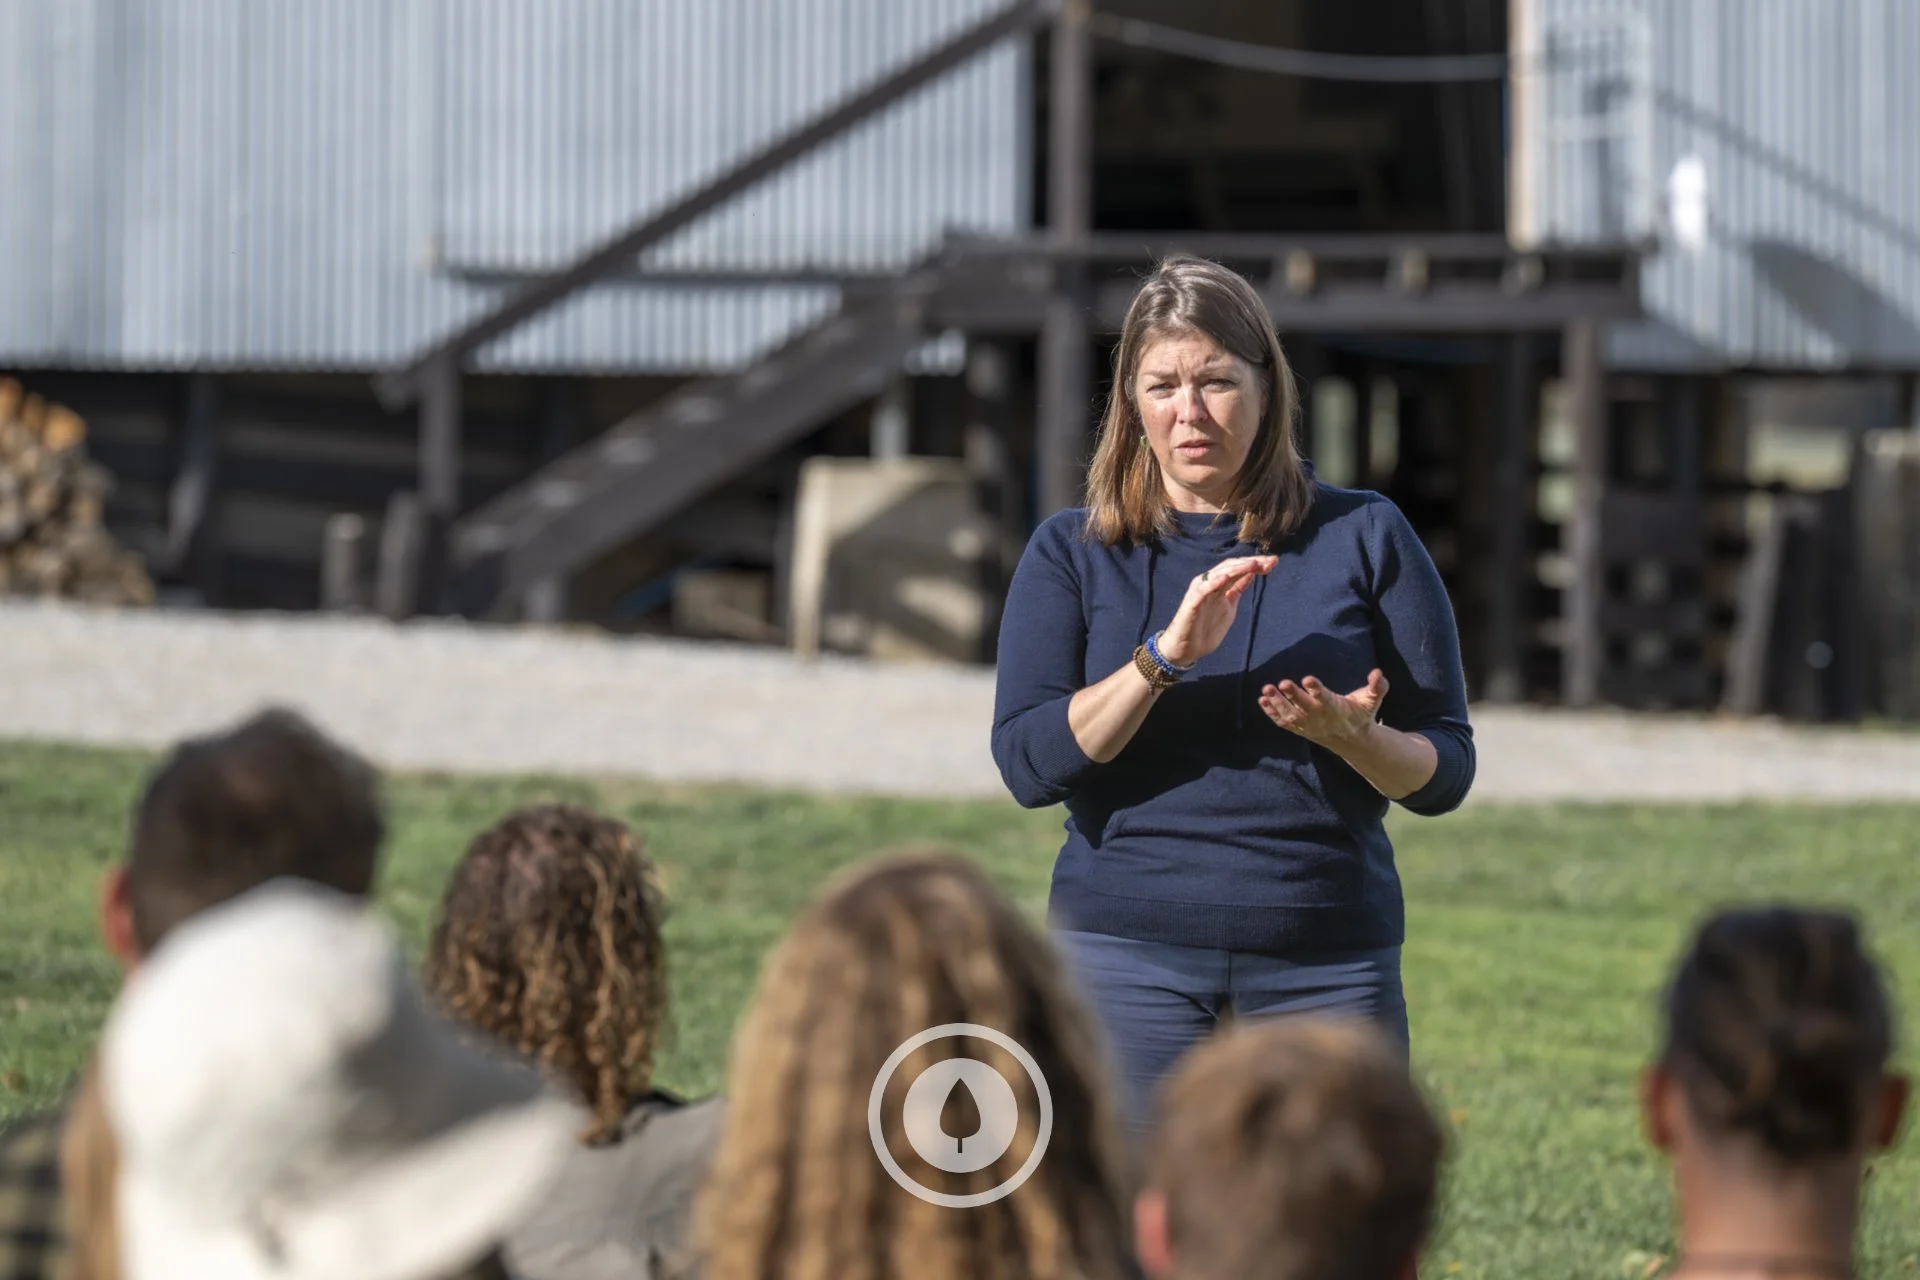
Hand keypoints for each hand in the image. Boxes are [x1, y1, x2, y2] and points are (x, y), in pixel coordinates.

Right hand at [1158, 556, 1276, 666]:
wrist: (1186, 648)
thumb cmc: (1205, 629)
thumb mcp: (1229, 606)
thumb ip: (1237, 590)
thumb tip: (1251, 574)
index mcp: (1219, 585)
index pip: (1238, 568)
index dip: (1256, 564)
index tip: (1274, 562)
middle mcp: (1209, 584)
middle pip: (1231, 567)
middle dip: (1251, 563)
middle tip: (1270, 561)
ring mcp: (1200, 592)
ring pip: (1218, 574)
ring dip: (1236, 568)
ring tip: (1253, 564)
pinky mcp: (1191, 603)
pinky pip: (1202, 590)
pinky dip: (1212, 583)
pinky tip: (1225, 578)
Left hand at [1259, 670, 1388, 747]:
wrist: (1352, 740)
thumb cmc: (1360, 714)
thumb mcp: (1372, 701)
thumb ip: (1378, 687)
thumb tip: (1379, 673)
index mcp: (1338, 709)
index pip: (1326, 699)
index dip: (1317, 690)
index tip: (1308, 679)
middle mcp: (1321, 718)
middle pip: (1305, 707)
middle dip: (1293, 696)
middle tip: (1282, 682)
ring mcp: (1309, 725)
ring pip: (1291, 716)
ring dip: (1278, 703)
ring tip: (1266, 689)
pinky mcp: (1300, 729)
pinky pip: (1284, 723)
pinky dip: (1272, 714)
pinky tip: (1262, 701)